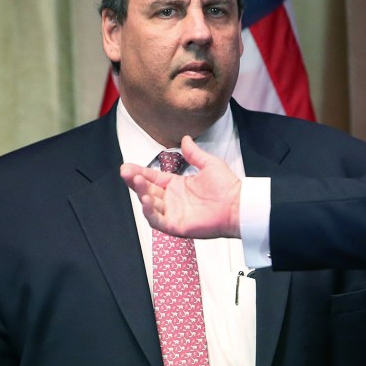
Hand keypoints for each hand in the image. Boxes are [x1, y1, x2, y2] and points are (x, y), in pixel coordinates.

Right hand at [120, 135, 241, 237]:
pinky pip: (158, 221)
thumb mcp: (209, 164)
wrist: (239, 204)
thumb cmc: (227, 187)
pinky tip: (146, 201)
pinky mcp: (177, 226)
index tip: (127, 166)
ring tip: (137, 183)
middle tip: (127, 172)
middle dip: (135, 182)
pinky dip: (150, 213)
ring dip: (141, 194)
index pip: (153, 178)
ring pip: (150, 206)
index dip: (139, 172)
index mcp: (177, 185)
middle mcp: (172, 200)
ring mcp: (174, 214)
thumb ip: (194, 154)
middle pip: (147, 191)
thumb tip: (185, 138)